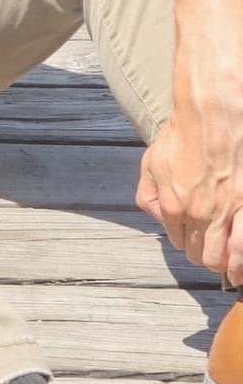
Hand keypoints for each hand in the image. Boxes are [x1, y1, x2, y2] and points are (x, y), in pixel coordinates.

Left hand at [137, 100, 242, 284]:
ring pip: (227, 256)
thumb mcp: (152, 162)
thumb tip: (158, 216)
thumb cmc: (184, 133)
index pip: (179, 240)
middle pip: (202, 253)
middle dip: (204, 255)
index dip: (185, 242)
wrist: (213, 113)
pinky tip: (241, 262)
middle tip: (209, 252)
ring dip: (227, 265)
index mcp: (174, 205)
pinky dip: (242, 257)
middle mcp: (200, 213)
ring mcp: (228, 210)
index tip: (191, 239)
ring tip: (230, 270)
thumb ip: (149, 194)